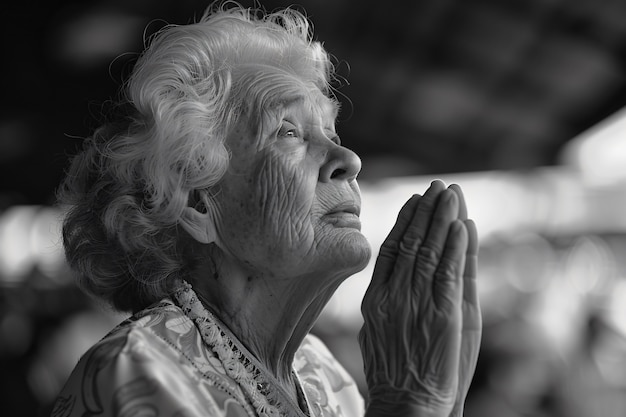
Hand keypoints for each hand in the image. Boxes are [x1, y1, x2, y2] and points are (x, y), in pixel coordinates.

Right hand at [359, 180, 480, 416]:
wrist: (405, 404)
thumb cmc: (390, 373)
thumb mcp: (374, 332)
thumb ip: (381, 301)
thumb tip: (385, 278)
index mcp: (375, 299)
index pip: (389, 250)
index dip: (403, 222)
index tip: (414, 202)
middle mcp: (393, 295)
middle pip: (410, 244)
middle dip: (425, 212)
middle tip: (437, 187)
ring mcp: (417, 303)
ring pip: (430, 251)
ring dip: (443, 220)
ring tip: (451, 194)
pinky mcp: (443, 314)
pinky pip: (449, 272)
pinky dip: (456, 247)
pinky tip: (462, 225)